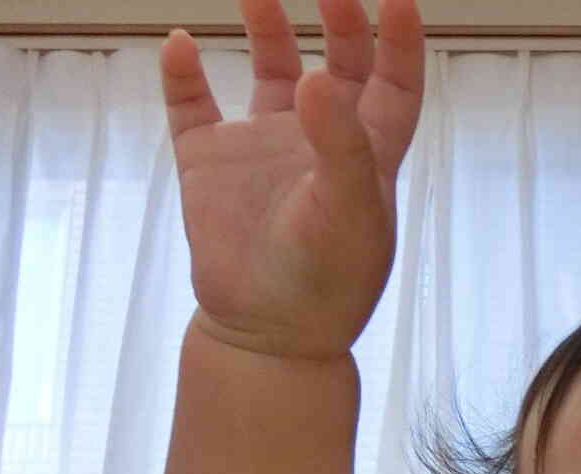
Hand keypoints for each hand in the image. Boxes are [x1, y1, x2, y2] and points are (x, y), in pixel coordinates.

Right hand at [160, 0, 423, 359]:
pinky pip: (191, 104)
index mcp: (369, 156)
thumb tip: (316, 75)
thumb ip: (339, 144)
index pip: (395, 85)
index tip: (400, 0)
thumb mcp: (346, 213)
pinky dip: (182, 72)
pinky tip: (178, 44)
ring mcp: (262, 148)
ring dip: (263, 25)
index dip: (401, 42)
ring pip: (269, 67)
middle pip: (337, 61)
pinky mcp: (209, 164)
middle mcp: (319, 141)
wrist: (265, 334)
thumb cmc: (325, 282)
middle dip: (336, 17)